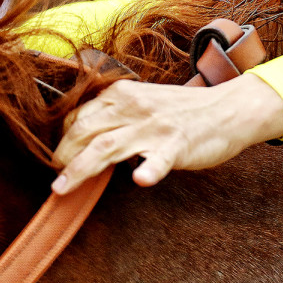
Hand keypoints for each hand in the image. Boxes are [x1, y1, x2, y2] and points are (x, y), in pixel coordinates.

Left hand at [50, 73, 282, 191]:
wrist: (228, 109)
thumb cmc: (184, 110)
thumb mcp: (144, 102)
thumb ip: (116, 115)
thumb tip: (83, 135)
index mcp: (122, 95)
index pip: (78, 116)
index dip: (62, 140)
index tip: (56, 160)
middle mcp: (133, 107)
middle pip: (84, 131)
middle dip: (63, 157)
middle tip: (54, 181)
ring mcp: (154, 127)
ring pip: (107, 146)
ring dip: (81, 168)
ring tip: (62, 188)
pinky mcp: (176, 145)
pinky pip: (159, 159)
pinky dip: (150, 170)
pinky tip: (141, 180)